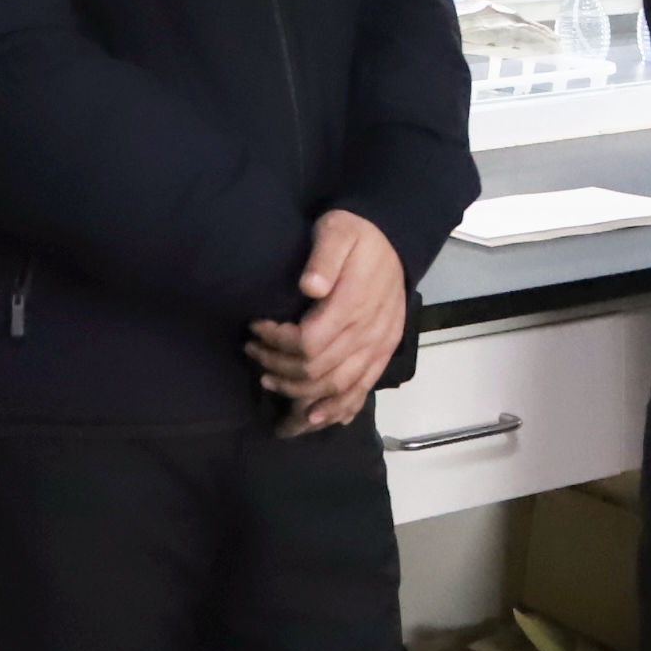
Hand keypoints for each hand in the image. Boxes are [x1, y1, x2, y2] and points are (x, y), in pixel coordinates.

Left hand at [250, 210, 407, 436]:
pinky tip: (315, 418)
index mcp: (352, 305)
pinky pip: (362, 391)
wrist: (396, 240)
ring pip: (338, 389)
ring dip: (301, 394)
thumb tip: (309, 287)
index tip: (255, 329)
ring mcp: (378, 347)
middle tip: (254, 355)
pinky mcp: (384, 352)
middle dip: (279, 368)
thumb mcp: (337, 231)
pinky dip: (338, 410)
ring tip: (271, 384)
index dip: (276, 343)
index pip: (307, 343)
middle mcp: (368, 333)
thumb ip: (324, 257)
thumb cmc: (359, 236)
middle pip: (317, 371)